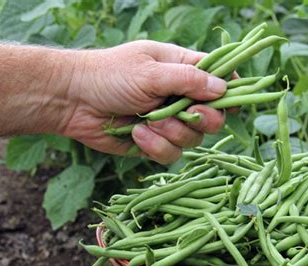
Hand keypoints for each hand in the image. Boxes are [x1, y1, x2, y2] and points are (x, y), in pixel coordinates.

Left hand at [60, 40, 227, 163]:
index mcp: (181, 69)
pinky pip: (171, 154)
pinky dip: (155, 147)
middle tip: (188, 115)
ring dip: (171, 133)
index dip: (231, 90)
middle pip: (213, 117)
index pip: (218, 78)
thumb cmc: (109, 75)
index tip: (234, 103)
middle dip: (202, 119)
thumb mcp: (151, 72)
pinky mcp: (154, 143)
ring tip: (147, 121)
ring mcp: (168, 122)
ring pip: (193, 139)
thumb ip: (188, 80)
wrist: (73, 100)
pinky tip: (136, 134)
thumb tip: (223, 89)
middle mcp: (179, 97)